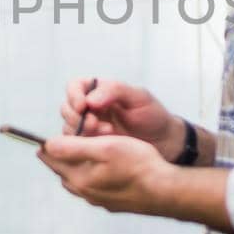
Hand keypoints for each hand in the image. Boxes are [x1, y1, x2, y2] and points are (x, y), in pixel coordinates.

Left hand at [38, 133, 170, 215]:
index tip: (41, 139)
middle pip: (63, 172)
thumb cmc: (137, 165)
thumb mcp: (104, 147)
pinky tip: (99, 172)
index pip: (52, 160)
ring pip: (77, 181)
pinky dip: (89, 176)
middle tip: (58, 144)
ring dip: (74, 168)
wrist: (164, 191)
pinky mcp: (111, 203)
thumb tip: (47, 145)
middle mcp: (85, 192)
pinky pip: (92, 188)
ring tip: (76, 156)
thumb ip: (73, 146)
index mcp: (79, 178)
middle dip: (60, 157)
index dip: (47, 146)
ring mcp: (99, 200)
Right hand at [59, 77, 190, 161]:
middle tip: (96, 124)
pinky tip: (103, 146)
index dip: (74, 95)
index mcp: (99, 91)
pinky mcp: (92, 147)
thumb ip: (115, 91)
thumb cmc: (153, 116)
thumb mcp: (139, 97)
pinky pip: (78, 146)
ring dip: (83, 132)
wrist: (165, 143)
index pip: (75, 86)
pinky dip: (86, 145)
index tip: (83, 106)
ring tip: (107, 134)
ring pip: (69, 129)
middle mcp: (90, 109)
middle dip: (78, 117)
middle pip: (67, 109)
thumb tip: (90, 99)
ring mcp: (90, 129)